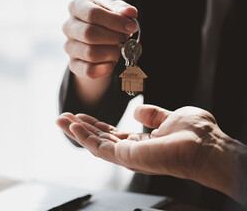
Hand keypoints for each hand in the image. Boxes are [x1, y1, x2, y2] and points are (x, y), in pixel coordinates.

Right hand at [56, 105, 246, 203]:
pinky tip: (73, 126)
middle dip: (79, 128)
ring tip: (61, 120)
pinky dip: (84, 137)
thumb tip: (138, 111)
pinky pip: (100, 148)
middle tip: (61, 117)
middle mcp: (131, 151)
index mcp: (140, 142)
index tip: (80, 114)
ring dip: (77, 132)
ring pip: (94, 145)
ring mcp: (127, 156)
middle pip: (98, 140)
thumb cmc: (195, 134)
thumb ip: (153, 114)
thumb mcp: (170, 116)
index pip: (110, 134)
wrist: (206, 145)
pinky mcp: (127, 157)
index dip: (94, 124)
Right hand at [63, 0, 137, 78]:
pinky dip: (105, 68)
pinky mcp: (73, 65)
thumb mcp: (115, 11)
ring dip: (111, 53)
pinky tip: (112, 62)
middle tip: (125, 39)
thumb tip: (130, 13)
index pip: (92, 13)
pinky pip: (89, 70)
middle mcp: (69, 27)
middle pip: (89, 34)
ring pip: (90, 53)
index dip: (115, 21)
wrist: (97, 41)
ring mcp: (69, 47)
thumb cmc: (106, 21)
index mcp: (77, 7)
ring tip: (120, 50)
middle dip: (113, 38)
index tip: (132, 26)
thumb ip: (123, 10)